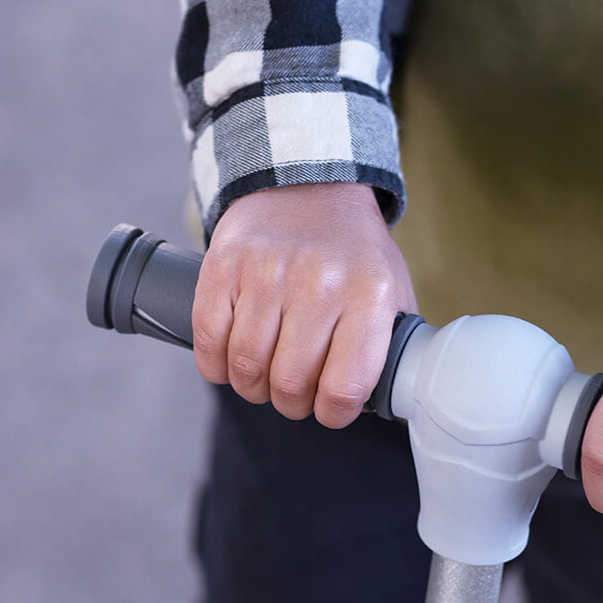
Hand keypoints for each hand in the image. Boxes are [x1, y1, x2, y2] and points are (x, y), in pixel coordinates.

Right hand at [192, 182, 416, 426]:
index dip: (333, 414)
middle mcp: (319, 283)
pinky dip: (217, 365)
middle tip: (296, 396)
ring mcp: (267, 272)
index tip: (330, 410)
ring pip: (246, 367)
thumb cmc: (355, 256)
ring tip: (266, 380)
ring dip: (253, 388)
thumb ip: (391, 348)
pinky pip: (208, 339)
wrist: (310, 188)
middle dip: (291, 404)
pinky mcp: (224, 264)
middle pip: (289, 384)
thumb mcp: (393, 294)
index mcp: (369, 297)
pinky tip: (231, 363)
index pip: (344, 388)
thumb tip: (385, 401)